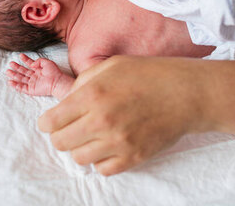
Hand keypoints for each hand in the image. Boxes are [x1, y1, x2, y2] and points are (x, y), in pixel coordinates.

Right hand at [7, 53, 68, 96]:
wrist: (56, 82)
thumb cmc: (54, 72)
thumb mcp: (47, 62)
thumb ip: (39, 61)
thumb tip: (31, 64)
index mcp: (38, 70)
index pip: (30, 64)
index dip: (25, 59)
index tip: (20, 55)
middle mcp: (35, 76)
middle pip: (23, 71)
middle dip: (17, 67)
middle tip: (10, 63)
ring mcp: (32, 83)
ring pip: (21, 79)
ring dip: (14, 75)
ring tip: (7, 71)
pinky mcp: (31, 90)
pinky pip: (22, 88)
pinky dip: (16, 85)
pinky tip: (10, 82)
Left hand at [37, 55, 204, 174]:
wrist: (186, 93)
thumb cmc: (149, 74)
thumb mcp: (112, 65)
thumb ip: (84, 82)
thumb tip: (67, 101)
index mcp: (92, 95)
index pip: (51, 122)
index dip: (47, 122)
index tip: (51, 121)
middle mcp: (102, 121)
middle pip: (60, 143)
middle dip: (61, 135)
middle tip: (72, 127)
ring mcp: (118, 142)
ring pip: (79, 158)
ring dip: (81, 148)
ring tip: (93, 135)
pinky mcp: (134, 157)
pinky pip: (103, 169)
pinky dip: (101, 160)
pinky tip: (109, 145)